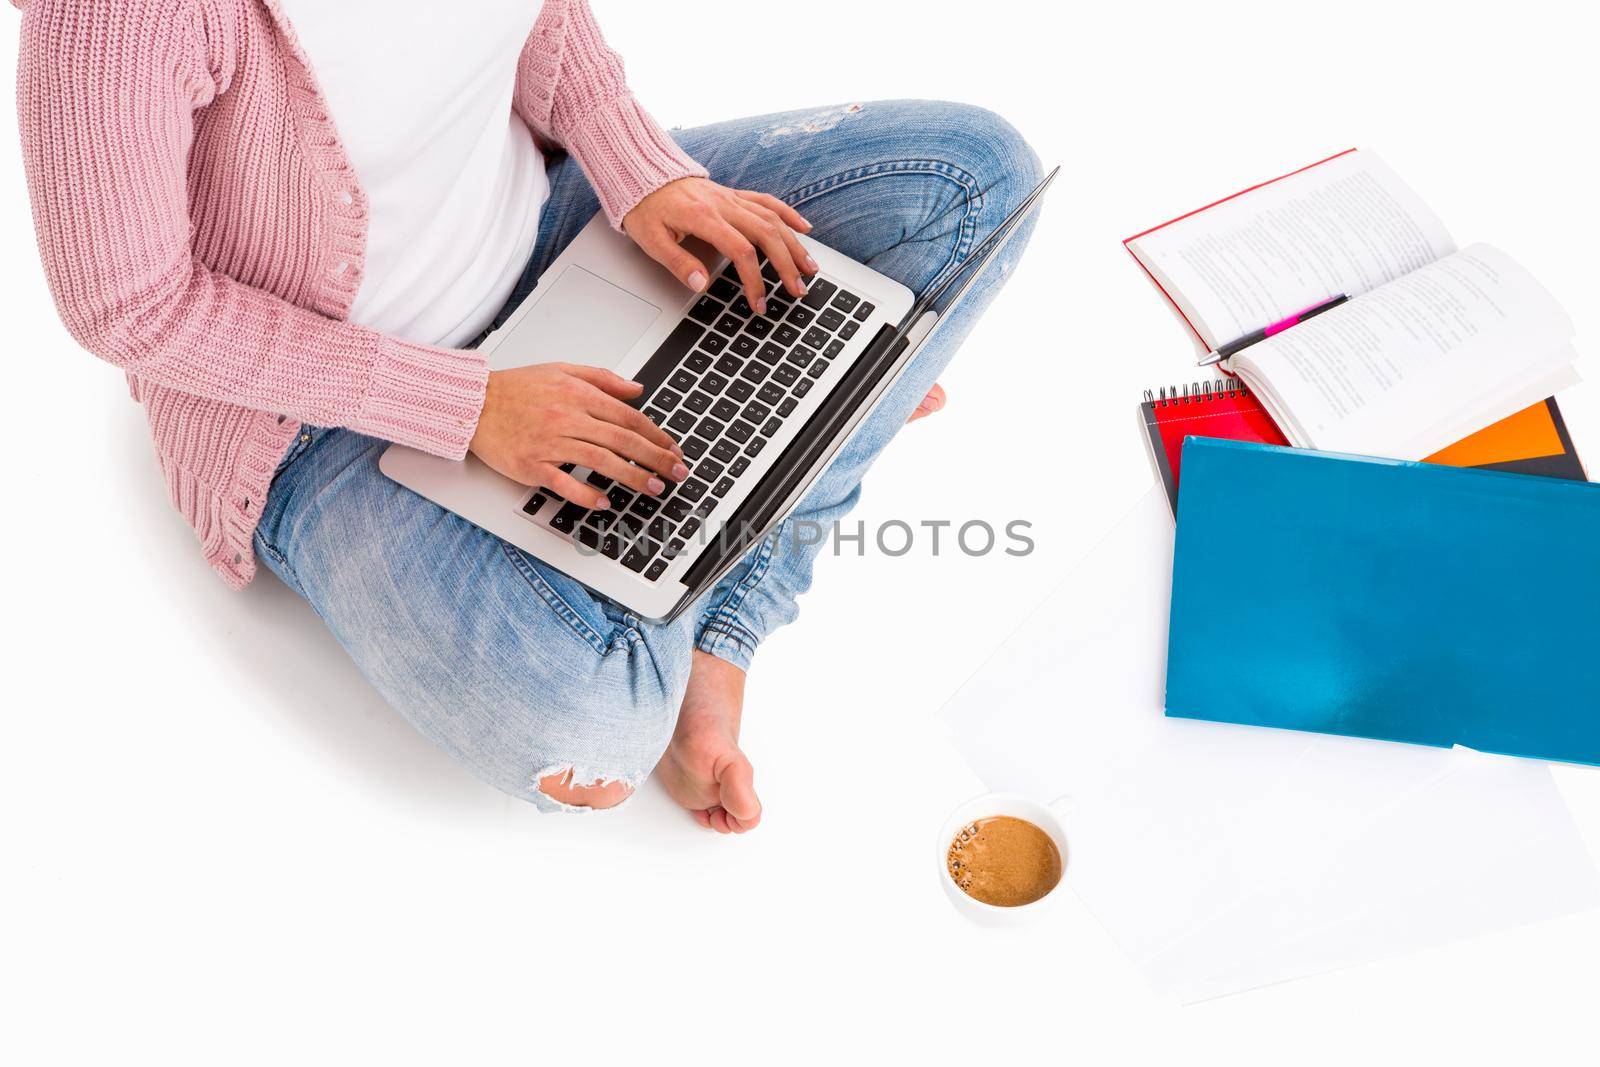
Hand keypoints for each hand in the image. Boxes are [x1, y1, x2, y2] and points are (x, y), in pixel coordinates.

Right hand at [468, 363, 687, 508]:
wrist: (472, 403)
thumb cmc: (516, 388)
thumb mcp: (562, 370)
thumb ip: (602, 379)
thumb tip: (637, 389)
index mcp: (578, 394)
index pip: (627, 416)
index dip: (655, 435)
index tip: (673, 449)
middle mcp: (567, 417)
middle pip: (622, 440)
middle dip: (655, 458)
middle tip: (677, 472)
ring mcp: (550, 443)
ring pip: (601, 461)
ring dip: (632, 476)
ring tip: (654, 487)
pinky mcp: (533, 465)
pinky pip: (564, 482)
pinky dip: (586, 494)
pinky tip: (605, 502)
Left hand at [623, 177, 816, 312]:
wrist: (643, 174)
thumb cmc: (646, 208)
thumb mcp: (651, 240)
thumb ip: (677, 262)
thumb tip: (700, 284)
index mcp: (705, 218)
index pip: (741, 251)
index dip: (755, 280)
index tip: (759, 302)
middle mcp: (724, 205)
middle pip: (767, 235)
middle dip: (786, 265)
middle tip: (798, 290)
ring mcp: (732, 199)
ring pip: (772, 219)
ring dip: (794, 244)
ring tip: (809, 268)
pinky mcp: (734, 195)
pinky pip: (766, 201)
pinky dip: (788, 214)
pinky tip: (805, 228)